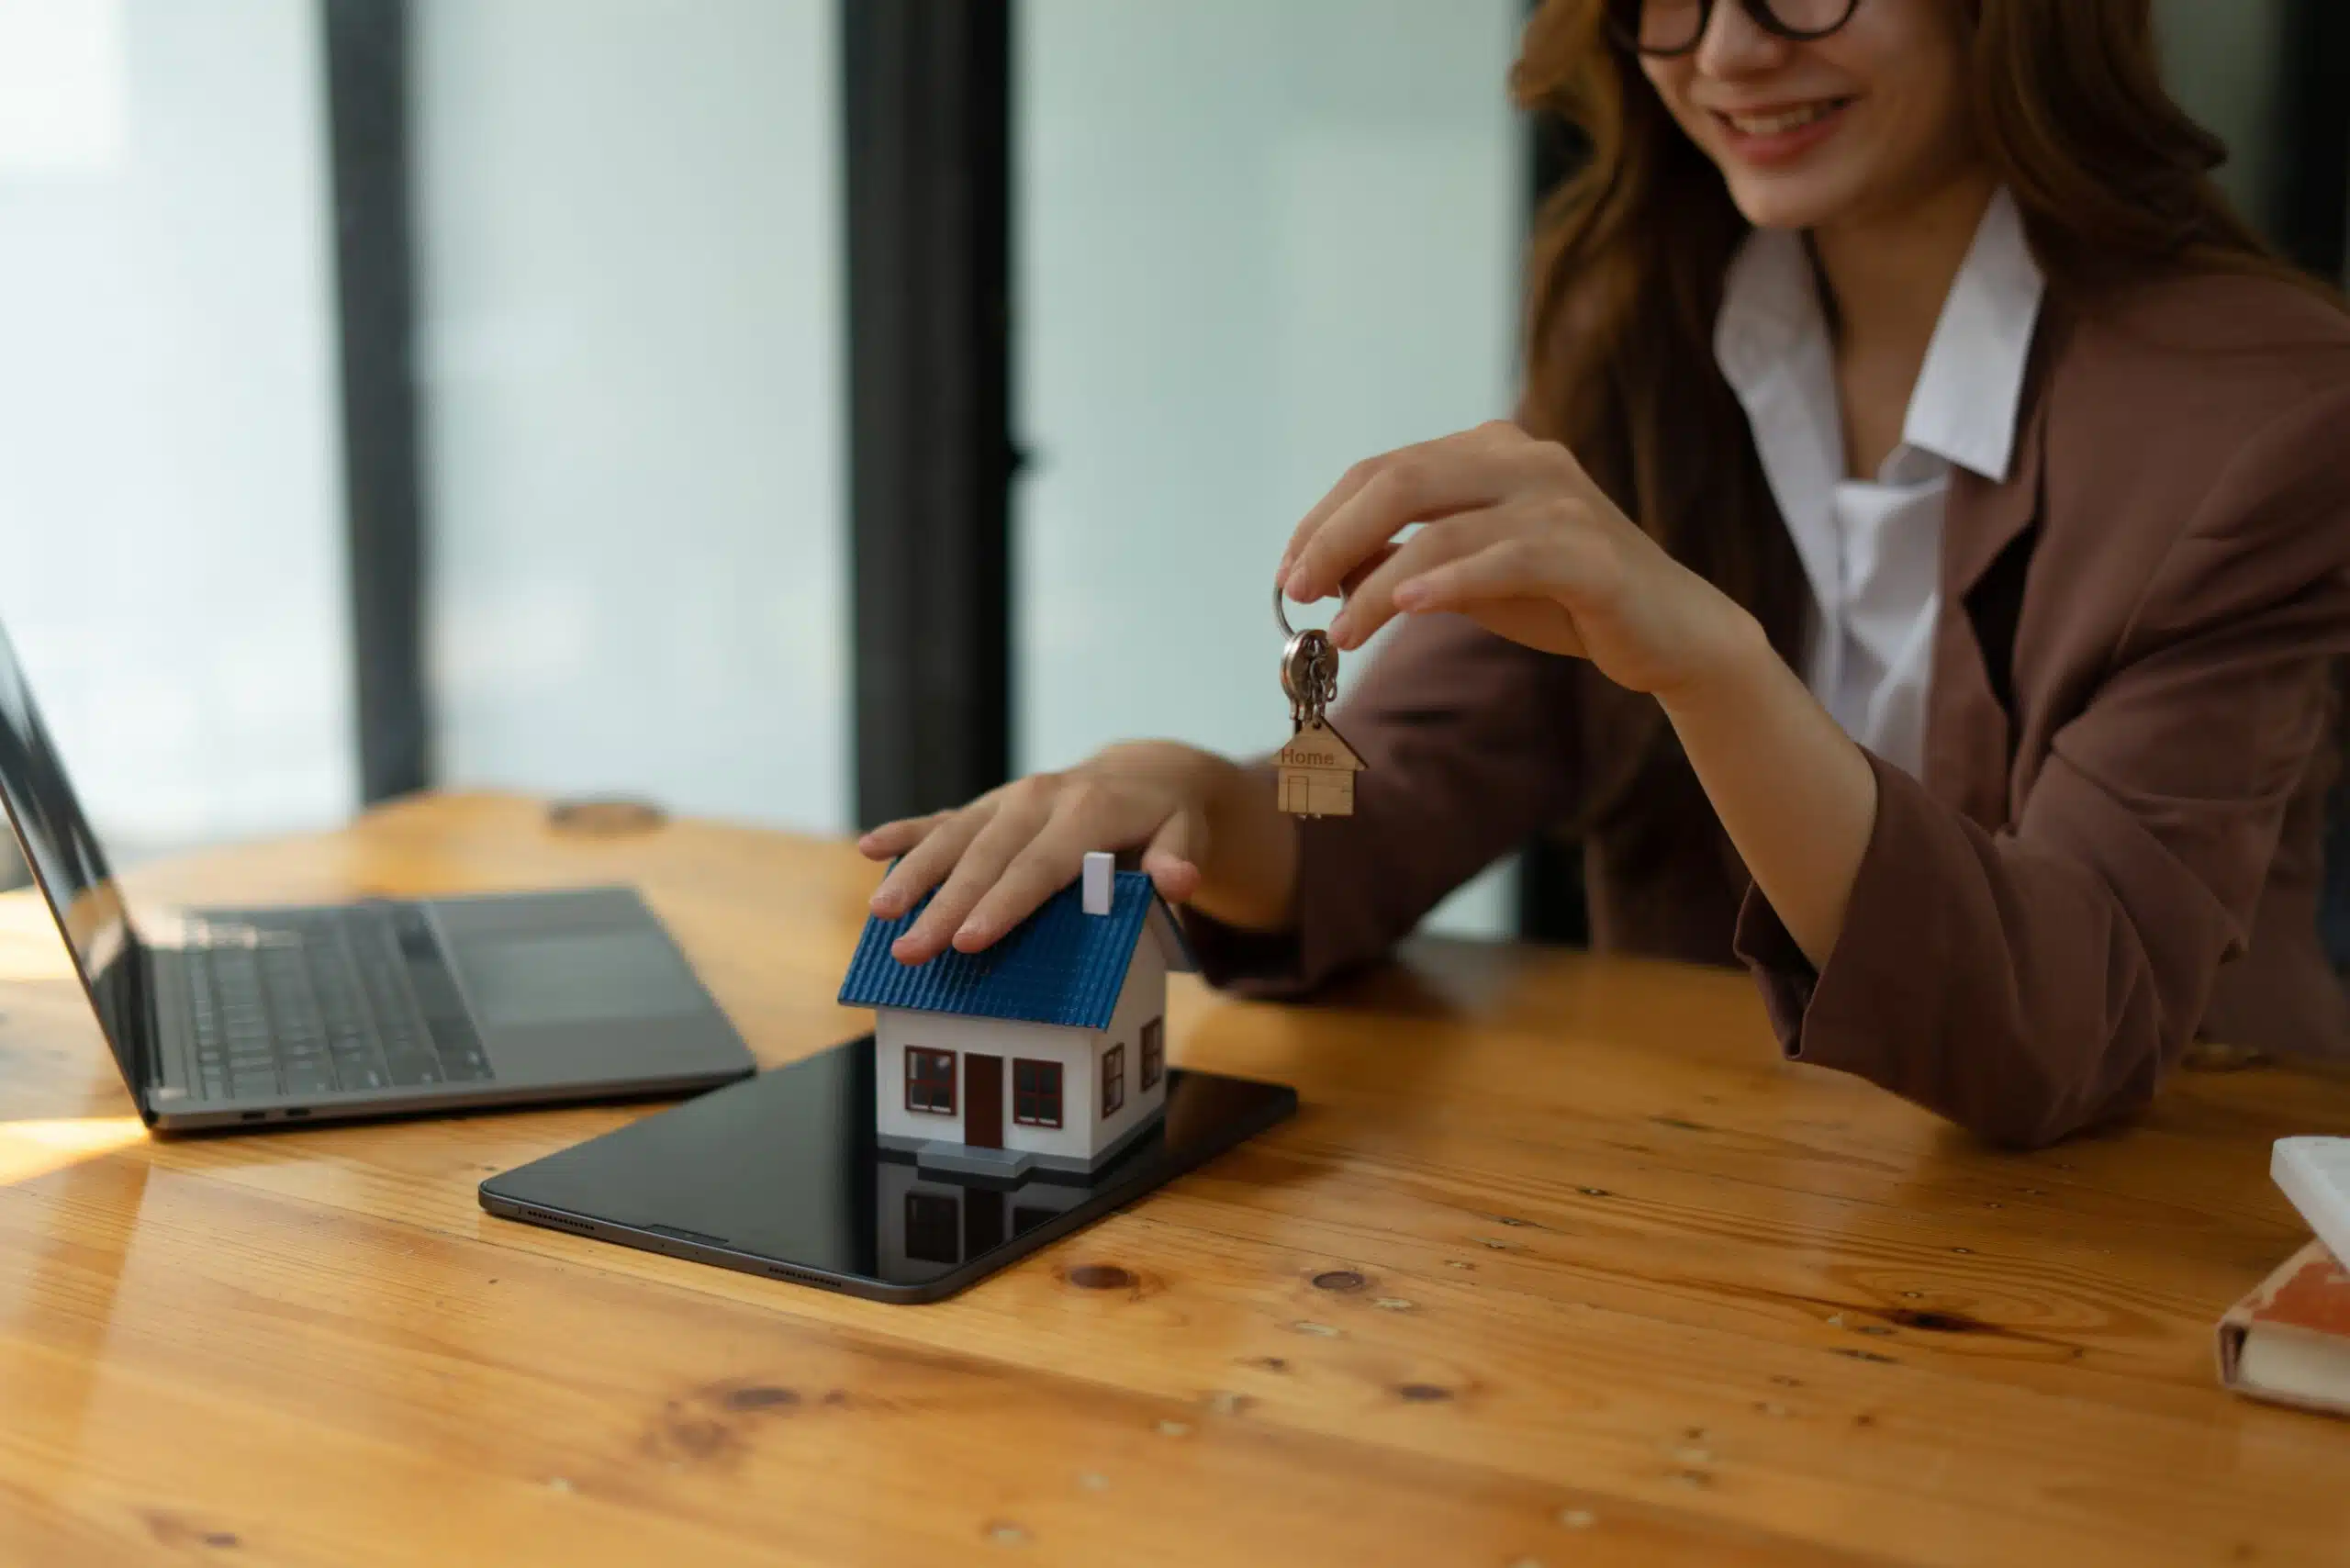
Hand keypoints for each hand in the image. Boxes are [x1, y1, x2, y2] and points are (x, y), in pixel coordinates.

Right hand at [856, 742, 1256, 964]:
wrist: (1147, 775)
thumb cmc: (1167, 819)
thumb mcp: (1189, 834)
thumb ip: (1180, 858)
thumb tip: (1178, 882)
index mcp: (1086, 811)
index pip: (1040, 867)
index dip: (1004, 905)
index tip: (970, 941)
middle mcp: (1039, 799)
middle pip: (986, 859)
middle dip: (944, 907)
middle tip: (910, 951)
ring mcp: (1009, 800)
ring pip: (954, 837)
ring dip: (914, 875)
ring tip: (881, 915)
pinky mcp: (991, 806)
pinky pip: (944, 818)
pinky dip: (906, 832)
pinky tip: (869, 848)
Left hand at [1278, 420, 1754, 699]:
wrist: (1666, 631)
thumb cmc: (1560, 599)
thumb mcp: (1466, 576)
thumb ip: (1401, 562)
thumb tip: (1323, 572)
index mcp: (1489, 451)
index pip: (1384, 470)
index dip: (1325, 519)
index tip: (1289, 572)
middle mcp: (1523, 459)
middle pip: (1401, 481)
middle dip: (1335, 537)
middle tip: (1296, 591)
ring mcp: (1561, 500)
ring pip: (1443, 527)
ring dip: (1378, 583)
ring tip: (1341, 633)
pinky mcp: (1591, 552)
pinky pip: (1505, 558)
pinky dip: (1449, 582)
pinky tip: (1406, 606)